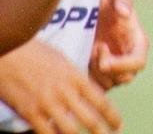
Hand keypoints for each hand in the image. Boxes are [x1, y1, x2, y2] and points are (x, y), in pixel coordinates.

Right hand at [0, 39, 120, 133]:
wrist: (9, 50)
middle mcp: (65, 92)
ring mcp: (47, 103)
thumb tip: (86, 92)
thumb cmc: (36, 53)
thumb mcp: (63, 61)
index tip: (118, 125)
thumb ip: (75, 79)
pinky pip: (46, 132)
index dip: (112, 117)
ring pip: (70, 130)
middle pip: (90, 119)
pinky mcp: (29, 112)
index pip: (101, 102)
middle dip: (102, 131)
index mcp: (76, 78)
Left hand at [88, 0, 148, 88]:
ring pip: (108, 84)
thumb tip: (125, 12)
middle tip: (92, 53)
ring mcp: (113, 67)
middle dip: (106, 71)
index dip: (122, 64)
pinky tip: (78, 62)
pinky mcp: (97, 73)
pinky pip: (94, 87)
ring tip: (85, 54)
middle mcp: (127, 57)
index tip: (102, 54)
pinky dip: (86, 80)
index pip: (138, 62)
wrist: (84, 7)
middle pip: (124, 78)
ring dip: (95, 75)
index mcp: (137, 41)